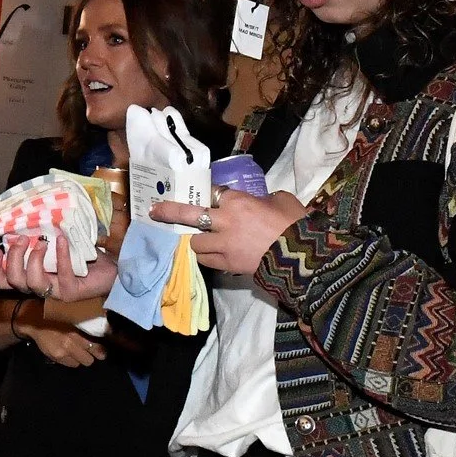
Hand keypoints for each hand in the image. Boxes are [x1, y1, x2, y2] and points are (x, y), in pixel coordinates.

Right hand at [0, 233, 118, 301]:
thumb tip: (25, 212)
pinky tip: (63, 240)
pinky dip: (61, 256)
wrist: (112, 267)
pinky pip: (62, 276)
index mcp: (32, 276)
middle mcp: (40, 286)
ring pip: (32, 283)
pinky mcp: (72, 292)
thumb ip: (39, 235)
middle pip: (13, 281)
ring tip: (43, 241)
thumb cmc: (82, 253)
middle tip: (22, 239)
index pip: (2, 281)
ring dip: (33, 259)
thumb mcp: (56, 241)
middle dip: (13, 258)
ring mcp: (55, 292)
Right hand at [15, 305, 105, 367]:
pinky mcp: (56, 356)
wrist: (35, 320)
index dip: (101, 350)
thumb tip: (103, 333)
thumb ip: (86, 327)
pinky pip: (70, 364)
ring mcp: (63, 351)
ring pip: (80, 363)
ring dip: (80, 359)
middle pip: (89, 359)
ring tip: (77, 352)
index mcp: (78, 331)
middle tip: (90, 352)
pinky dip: (71, 360)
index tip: (102, 351)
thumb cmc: (57, 317)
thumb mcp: (73, 319)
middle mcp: (72, 343)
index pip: (96, 347)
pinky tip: (68, 354)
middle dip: (91, 356)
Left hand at [151, 189, 305, 273]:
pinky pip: (208, 261)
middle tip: (155, 211)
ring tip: (198, 241)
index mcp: (237, 201)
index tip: (202, 194)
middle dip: (169, 212)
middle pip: (188, 215)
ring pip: (195, 243)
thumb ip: (266, 199)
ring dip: (195, 241)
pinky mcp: (227, 265)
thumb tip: (262, 201)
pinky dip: (208, 258)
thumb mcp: (282, 200)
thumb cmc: (294, 224)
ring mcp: (223, 245)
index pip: (212, 192)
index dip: (206, 193)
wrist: (300, 258)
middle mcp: (224, 221)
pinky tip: (210, 256)